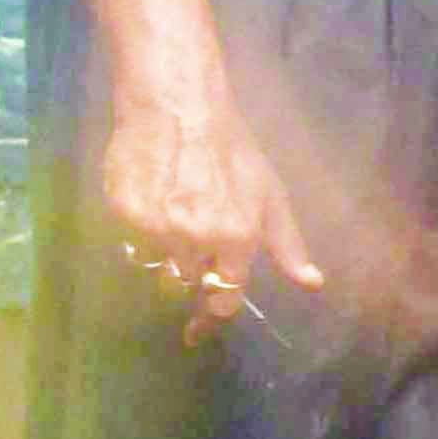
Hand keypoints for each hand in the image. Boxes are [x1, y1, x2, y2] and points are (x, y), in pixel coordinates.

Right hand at [100, 82, 323, 346]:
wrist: (179, 109)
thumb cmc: (234, 152)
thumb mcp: (272, 197)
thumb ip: (288, 246)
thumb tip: (313, 284)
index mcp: (238, 239)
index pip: (224, 299)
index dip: (212, 316)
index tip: (198, 329)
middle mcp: (197, 239)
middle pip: (187, 285)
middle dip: (190, 276)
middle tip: (191, 247)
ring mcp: (157, 228)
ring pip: (155, 269)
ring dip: (163, 257)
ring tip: (174, 219)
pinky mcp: (124, 214)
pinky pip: (130, 244)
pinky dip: (139, 235)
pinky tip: (152, 205)